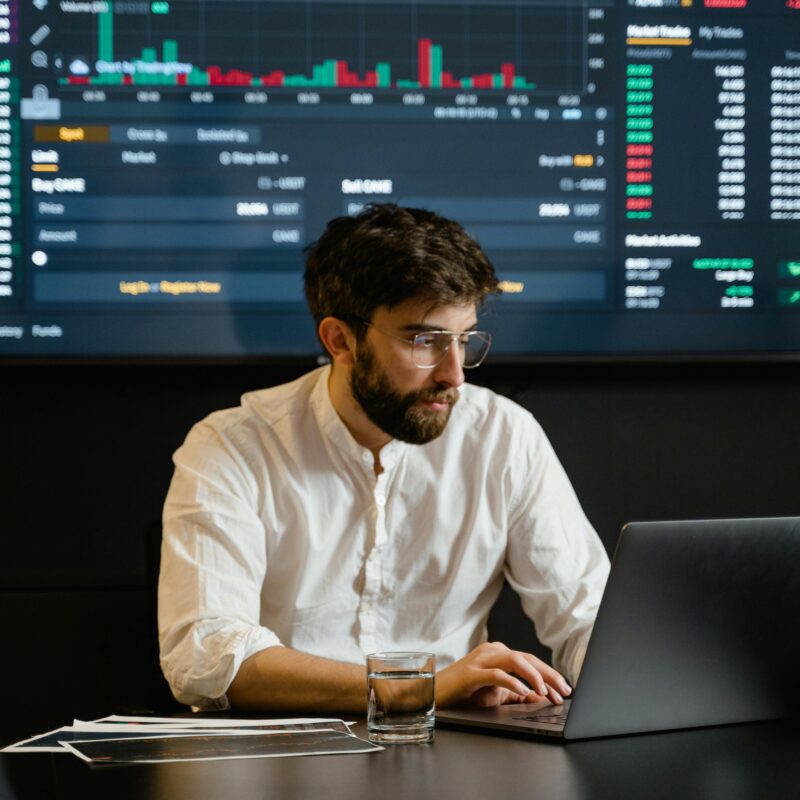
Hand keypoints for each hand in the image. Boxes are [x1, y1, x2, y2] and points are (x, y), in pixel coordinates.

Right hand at [435, 641, 571, 708]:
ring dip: (534, 676)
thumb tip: (540, 697)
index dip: (549, 675)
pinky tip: (524, 691)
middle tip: (564, 691)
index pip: (530, 661)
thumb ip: (516, 692)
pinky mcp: (471, 673)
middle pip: (526, 658)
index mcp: (498, 654)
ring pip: (514, 660)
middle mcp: (491, 651)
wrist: (434, 693)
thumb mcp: (495, 693)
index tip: (564, 691)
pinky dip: (512, 681)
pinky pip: (496, 674)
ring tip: (546, 691)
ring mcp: (480, 660)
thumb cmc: (463, 693)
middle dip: (549, 675)